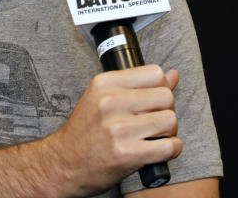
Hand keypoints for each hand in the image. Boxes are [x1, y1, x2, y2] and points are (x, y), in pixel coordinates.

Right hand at [41, 65, 181, 195]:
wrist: (65, 164)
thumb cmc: (86, 132)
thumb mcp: (103, 98)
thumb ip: (139, 86)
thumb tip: (172, 75)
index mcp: (104, 83)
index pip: (155, 73)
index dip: (160, 88)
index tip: (152, 101)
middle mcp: (110, 102)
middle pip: (166, 97)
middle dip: (166, 111)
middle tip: (153, 122)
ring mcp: (118, 128)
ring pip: (170, 121)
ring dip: (168, 132)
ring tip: (152, 136)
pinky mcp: (126, 153)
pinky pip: (169, 146)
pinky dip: (170, 150)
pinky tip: (156, 150)